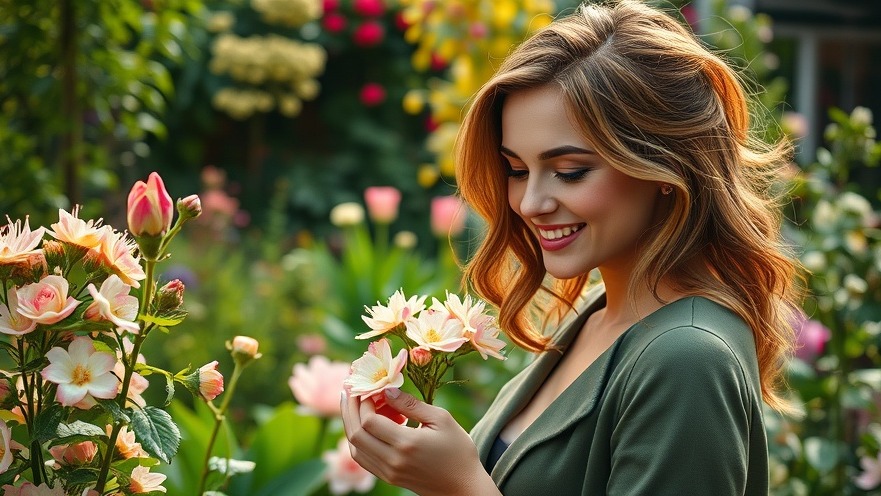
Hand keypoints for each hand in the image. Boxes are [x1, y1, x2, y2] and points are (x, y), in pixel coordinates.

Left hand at [341, 388, 499, 495]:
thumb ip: (411, 404)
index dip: (363, 401)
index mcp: (406, 444)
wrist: (463, 487)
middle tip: (350, 389)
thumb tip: (386, 390)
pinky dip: (357, 440)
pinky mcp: (388, 478)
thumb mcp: (441, 419)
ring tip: (354, 404)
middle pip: (356, 433)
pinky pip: (363, 459)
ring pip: (355, 448)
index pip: (369, 421)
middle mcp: (393, 460)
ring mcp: (388, 472)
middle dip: (349, 409)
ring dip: (351, 424)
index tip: (367, 385)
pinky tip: (363, 424)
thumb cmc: (458, 450)